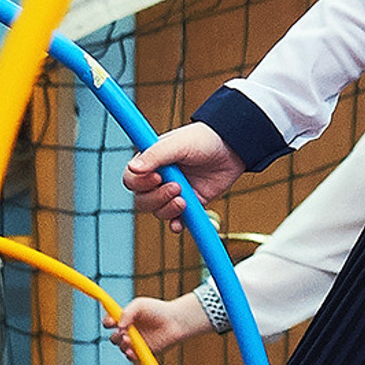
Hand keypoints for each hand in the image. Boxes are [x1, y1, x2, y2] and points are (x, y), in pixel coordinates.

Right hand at [105, 292, 209, 360]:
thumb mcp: (140, 305)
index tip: (111, 322)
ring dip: (122, 345)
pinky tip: (131, 352)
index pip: (109, 323)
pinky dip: (130, 355)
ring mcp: (135, 343)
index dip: (107, 323)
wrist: (176, 321)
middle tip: (124, 333)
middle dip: (115, 336)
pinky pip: (132, 357)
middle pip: (113, 338)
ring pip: (122, 348)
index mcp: (124, 320)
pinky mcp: (143, 352)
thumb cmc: (158, 310)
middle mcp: (128, 332)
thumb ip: (127, 312)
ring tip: (129, 340)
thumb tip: (119, 325)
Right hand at [122, 123, 245, 229]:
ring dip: (169, 210)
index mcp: (150, 163)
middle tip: (177, 188)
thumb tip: (133, 168)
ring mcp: (175, 193)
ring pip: (159, 212)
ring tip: (186, 199)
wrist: (233, 148)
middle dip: (157, 198)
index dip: (140, 183)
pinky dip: (179, 225)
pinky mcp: (191, 203)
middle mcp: (159, 180)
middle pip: (143, 201)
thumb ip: (156, 155)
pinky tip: (181, 224)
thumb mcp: (179, 144)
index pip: (131, 180)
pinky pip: (180, 221)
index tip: (158, 177)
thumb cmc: (204, 140)